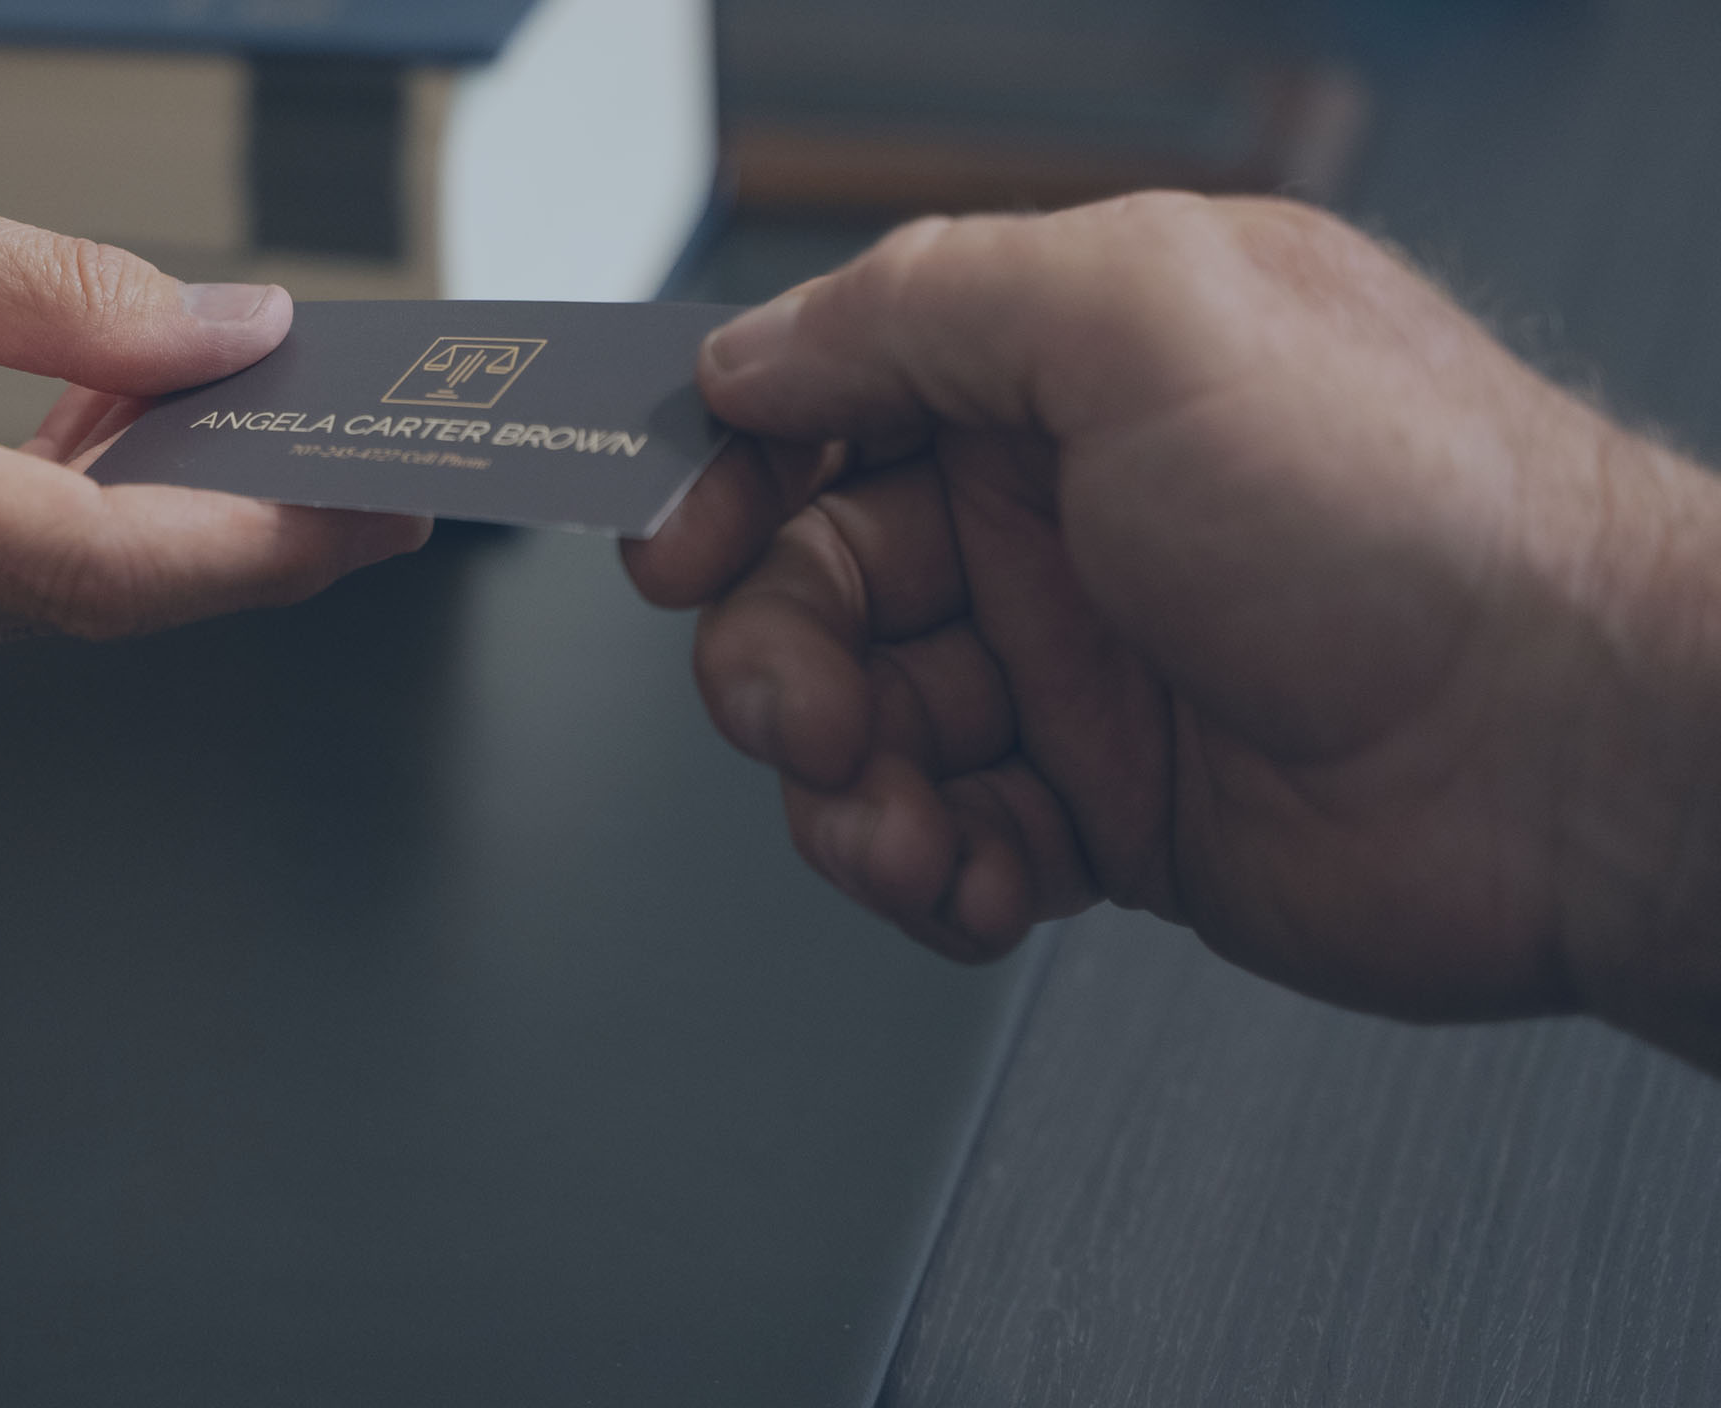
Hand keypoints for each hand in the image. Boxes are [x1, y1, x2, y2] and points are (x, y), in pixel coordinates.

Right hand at [0, 103, 425, 701]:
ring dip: (128, 536)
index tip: (372, 511)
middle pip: (70, 604)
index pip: (88, 564)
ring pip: (13, 614)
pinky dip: (29, 545)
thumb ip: (64, 297)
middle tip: (341, 457)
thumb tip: (225, 339)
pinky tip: (79, 465)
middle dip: (222, 534)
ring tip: (216, 433)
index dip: (255, 545)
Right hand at [624, 194, 1720, 1063]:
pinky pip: (941, 840)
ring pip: (856, 728)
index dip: (724, 474)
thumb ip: (921, 305)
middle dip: (774, 658)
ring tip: (904, 821)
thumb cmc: (1416, 519)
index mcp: (1059, 371)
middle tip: (807, 709)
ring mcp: (1078, 668)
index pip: (820, 402)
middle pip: (808, 581)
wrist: (1571, 753)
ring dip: (844, 790)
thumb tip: (755, 350)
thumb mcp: (1145, 318)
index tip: (673, 540)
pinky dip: (929, 872)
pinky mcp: (1104, 812)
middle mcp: (1057, 515)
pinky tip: (979, 874)